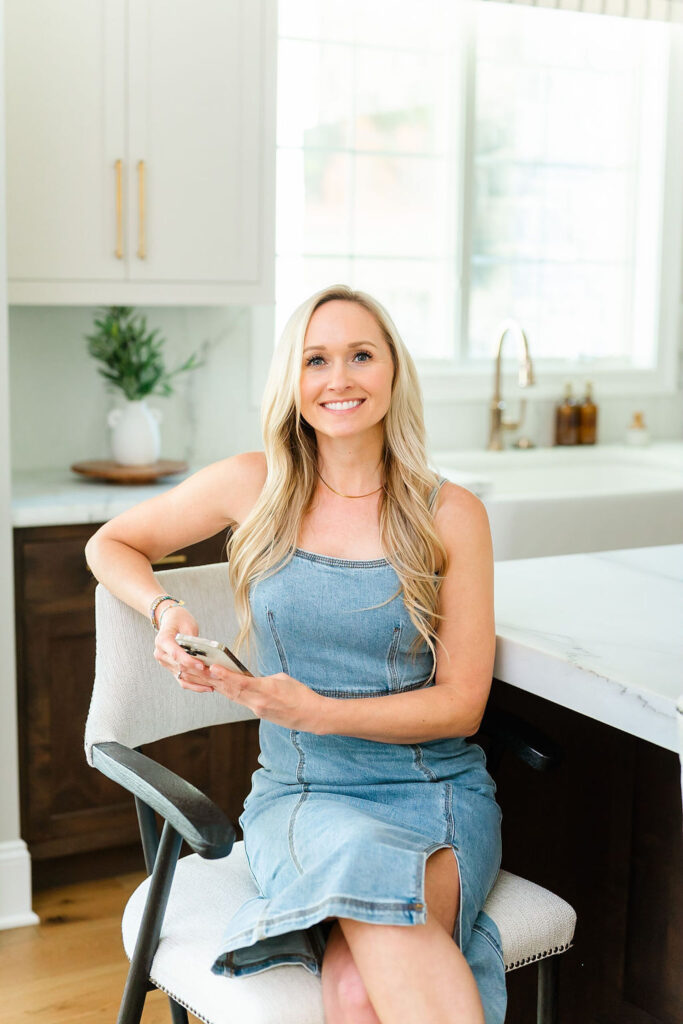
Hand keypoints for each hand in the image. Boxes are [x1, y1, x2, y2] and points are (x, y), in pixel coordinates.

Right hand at [153, 605, 214, 692]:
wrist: (171, 621)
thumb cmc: (180, 620)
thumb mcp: (187, 624)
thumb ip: (193, 639)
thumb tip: (205, 653)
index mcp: (162, 640)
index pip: (175, 654)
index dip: (189, 661)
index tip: (202, 665)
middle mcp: (161, 654)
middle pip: (180, 667)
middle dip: (198, 673)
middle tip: (214, 674)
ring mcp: (165, 663)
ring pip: (182, 676)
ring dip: (198, 682)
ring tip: (214, 683)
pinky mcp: (171, 669)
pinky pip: (182, 680)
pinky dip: (194, 685)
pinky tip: (207, 687)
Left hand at [207, 665, 324, 732]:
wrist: (311, 715)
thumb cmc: (301, 694)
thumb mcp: (282, 679)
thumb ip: (264, 678)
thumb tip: (252, 679)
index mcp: (266, 690)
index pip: (241, 683)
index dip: (225, 675)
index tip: (212, 668)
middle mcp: (258, 702)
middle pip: (232, 690)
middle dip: (214, 680)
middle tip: (198, 671)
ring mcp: (258, 709)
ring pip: (233, 696)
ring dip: (218, 687)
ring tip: (202, 678)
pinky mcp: (259, 714)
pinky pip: (241, 701)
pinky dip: (230, 693)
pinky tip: (220, 687)